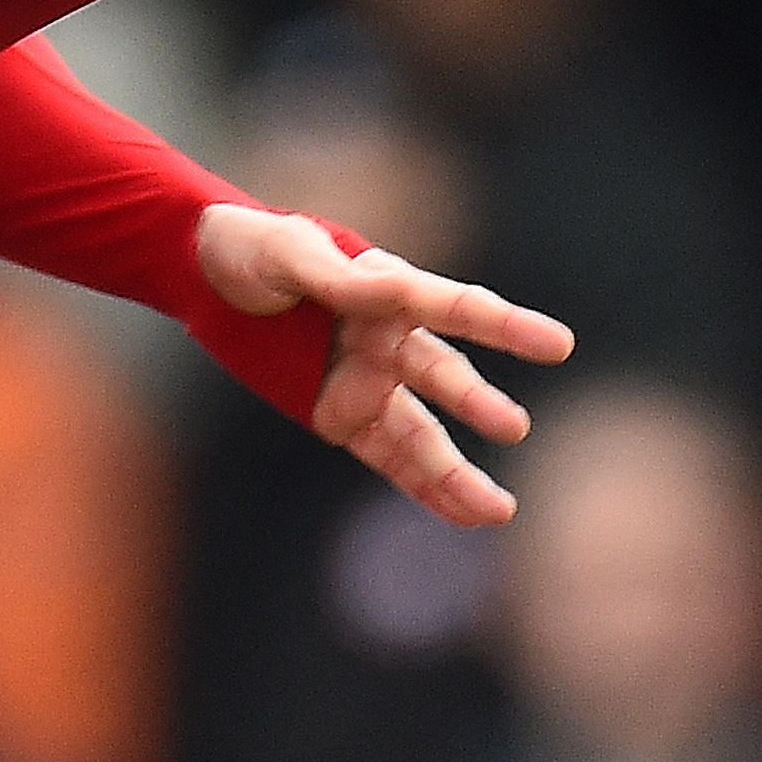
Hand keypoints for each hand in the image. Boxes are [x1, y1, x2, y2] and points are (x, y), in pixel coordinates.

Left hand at [195, 202, 573, 525]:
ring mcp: (366, 382)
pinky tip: (460, 514)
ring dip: (456, 473)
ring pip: (423, 435)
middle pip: (444, 378)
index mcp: (387, 290)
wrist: (203, 275)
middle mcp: (388, 340)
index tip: (558, 344)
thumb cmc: (251, 247)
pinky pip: (388, 457)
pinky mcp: (339, 417)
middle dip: (477, 403)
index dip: (506, 327)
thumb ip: (337, 278)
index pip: (455, 308)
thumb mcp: (287, 252)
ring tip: (497, 510)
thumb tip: (393, 291)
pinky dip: (422, 487)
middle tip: (515, 427)